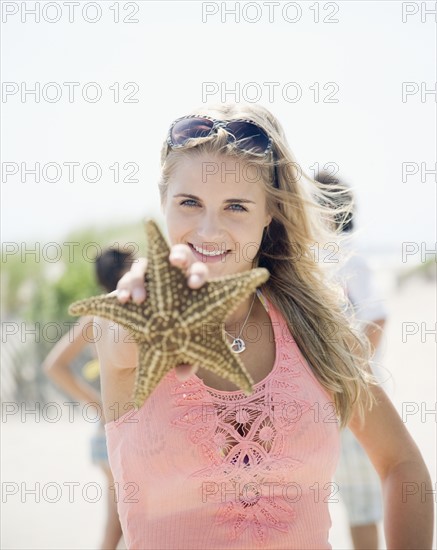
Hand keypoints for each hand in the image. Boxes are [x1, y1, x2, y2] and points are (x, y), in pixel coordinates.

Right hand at [115, 244, 209, 379]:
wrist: (139, 345)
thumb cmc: (171, 343)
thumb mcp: (181, 353)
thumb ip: (186, 360)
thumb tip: (183, 374)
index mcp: (191, 290)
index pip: (199, 273)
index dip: (198, 274)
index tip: (195, 283)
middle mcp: (170, 278)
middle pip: (178, 256)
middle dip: (177, 256)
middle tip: (175, 263)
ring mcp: (148, 279)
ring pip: (146, 266)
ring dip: (142, 279)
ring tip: (139, 299)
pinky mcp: (127, 286)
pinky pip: (125, 280)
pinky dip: (124, 289)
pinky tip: (124, 302)